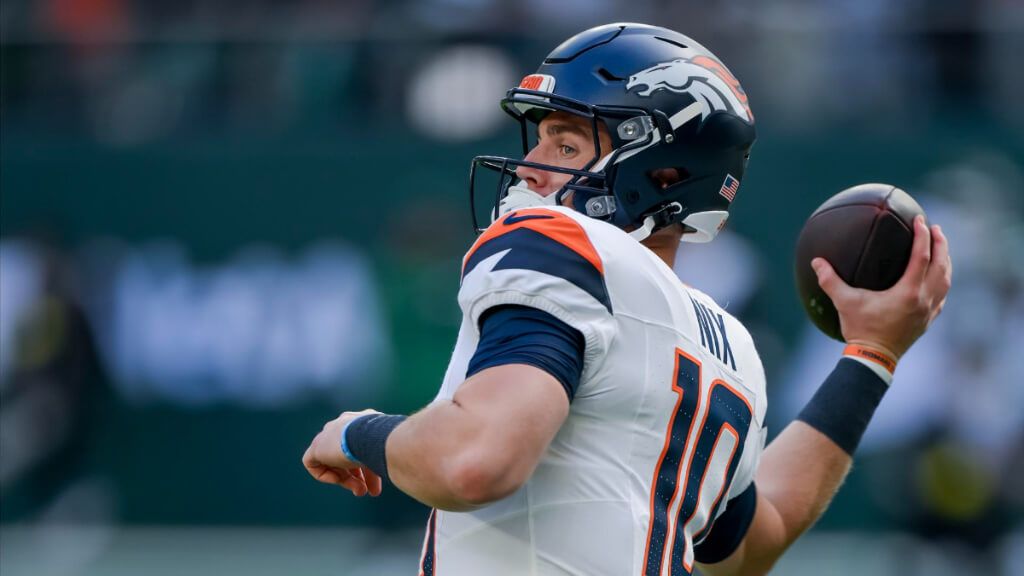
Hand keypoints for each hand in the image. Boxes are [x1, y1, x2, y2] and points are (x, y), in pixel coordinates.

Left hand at [302, 409, 382, 496]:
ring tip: (360, 491)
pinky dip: (326, 475)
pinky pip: (314, 464)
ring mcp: (329, 434)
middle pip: (348, 455)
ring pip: (334, 461)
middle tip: (369, 491)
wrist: (371, 437)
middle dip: (359, 475)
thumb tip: (398, 470)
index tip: (377, 483)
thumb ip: (387, 455)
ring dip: (347, 479)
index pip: (362, 446)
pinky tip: (339, 480)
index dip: (368, 467)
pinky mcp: (316, 446)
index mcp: (362, 420)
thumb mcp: (389, 448)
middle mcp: (344, 424)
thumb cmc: (387, 443)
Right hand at [812, 215, 951, 359]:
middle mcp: (924, 299)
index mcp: (908, 292)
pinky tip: (936, 278)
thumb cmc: (861, 329)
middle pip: (941, 266)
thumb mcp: (844, 303)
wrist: (874, 358)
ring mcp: (929, 311)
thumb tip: (816, 262)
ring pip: (945, 281)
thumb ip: (830, 280)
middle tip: (935, 229)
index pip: (921, 257)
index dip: (921, 236)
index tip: (919, 219)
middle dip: (941, 245)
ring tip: (940, 249)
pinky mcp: (928, 320)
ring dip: (945, 262)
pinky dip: (941, 282)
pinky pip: (941, 296)